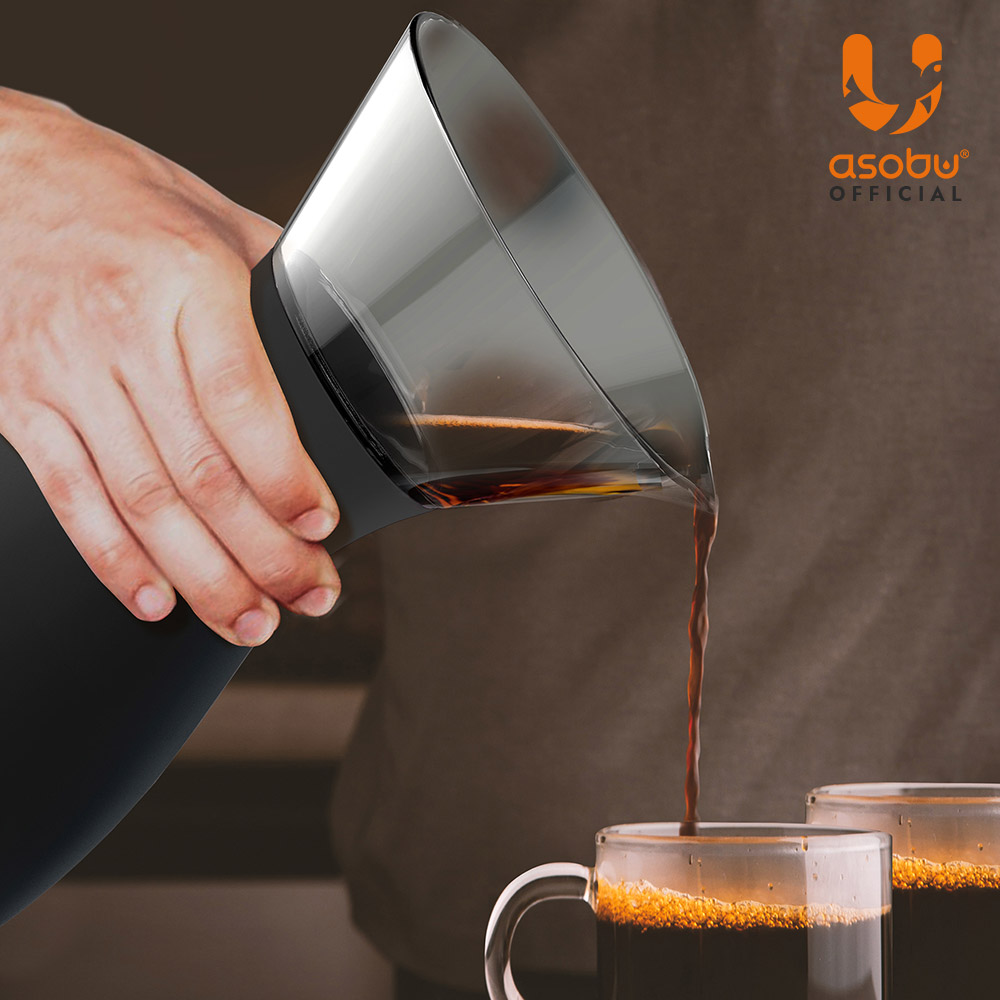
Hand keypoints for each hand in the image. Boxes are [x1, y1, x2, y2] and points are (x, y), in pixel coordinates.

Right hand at [0, 88, 339, 644]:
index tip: (320, 526)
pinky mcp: (18, 404)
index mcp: (186, 284)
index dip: (285, 480)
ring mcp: (62, 374)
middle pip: (202, 472)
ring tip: (248, 620)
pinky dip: (114, 559)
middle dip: (263, 551)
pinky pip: (71, 498)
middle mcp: (121, 333)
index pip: (243, 405)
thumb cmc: (115, 195)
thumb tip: (337, 342)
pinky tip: (155, 599)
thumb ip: (276, 289)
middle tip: (308, 596)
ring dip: (202, 575)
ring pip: (142, 501)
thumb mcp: (213, 218)